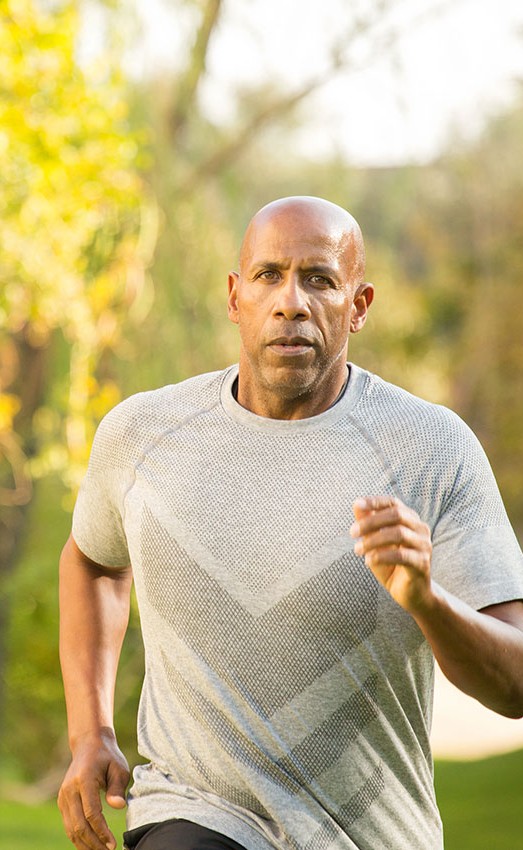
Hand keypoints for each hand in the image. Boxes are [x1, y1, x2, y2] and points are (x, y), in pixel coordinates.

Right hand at [58, 730, 129, 849]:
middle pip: (79, 825)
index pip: (91, 813)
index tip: (113, 844)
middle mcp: (69, 789)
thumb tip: (119, 807)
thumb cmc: (108, 756)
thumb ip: (118, 787)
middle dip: (94, 842)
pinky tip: (91, 845)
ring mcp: (63, 796)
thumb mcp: (119, 767)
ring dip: (85, 843)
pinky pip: (69, 824)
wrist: (89, 744)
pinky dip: (78, 837)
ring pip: (71, 828)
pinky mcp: (63, 801)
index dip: (102, 832)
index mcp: (84, 779)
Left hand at [350, 496, 432, 613]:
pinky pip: (402, 555)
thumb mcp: (375, 543)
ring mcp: (424, 545)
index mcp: (409, 519)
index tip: (357, 504)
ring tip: (358, 550)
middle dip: (371, 522)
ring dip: (373, 540)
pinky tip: (368, 561)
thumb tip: (356, 504)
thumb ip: (368, 524)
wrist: (411, 594)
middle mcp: (420, 528)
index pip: (393, 503)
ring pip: (398, 533)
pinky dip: (381, 556)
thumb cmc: (391, 565)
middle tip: (352, 533)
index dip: (375, 501)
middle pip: (396, 515)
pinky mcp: (423, 563)